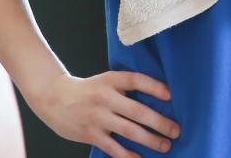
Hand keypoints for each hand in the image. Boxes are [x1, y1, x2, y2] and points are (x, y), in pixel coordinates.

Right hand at [29, 69, 178, 157]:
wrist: (54, 97)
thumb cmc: (88, 90)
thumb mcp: (106, 80)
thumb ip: (125, 88)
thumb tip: (156, 99)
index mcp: (111, 80)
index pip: (137, 80)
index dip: (155, 87)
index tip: (172, 95)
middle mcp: (105, 97)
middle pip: (137, 110)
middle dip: (160, 122)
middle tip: (176, 130)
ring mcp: (98, 117)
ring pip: (129, 131)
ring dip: (150, 140)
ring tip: (165, 145)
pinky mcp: (91, 135)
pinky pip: (113, 148)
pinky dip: (128, 155)